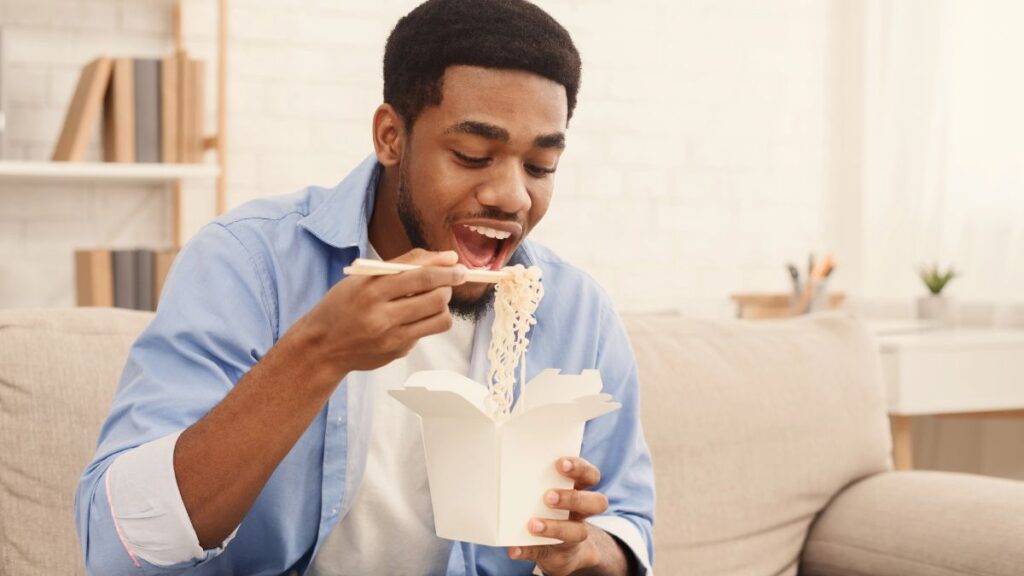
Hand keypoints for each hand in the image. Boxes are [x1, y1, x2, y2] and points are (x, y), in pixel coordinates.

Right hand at [297, 248, 465, 381]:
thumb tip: (447, 258)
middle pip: (436, 298)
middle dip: (447, 286)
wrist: (321, 346)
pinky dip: (425, 321)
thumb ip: (404, 264)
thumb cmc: (343, 305)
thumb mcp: (363, 278)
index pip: (421, 277)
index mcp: (372, 290)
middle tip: (445, 281)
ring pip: (440, 319)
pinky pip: (426, 333)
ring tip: (430, 299)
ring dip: (442, 306)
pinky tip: (409, 318)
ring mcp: (392, 338)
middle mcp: (382, 316)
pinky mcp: (397, 352)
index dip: (446, 270)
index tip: (459, 266)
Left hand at [508, 457, 621, 575]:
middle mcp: (582, 513)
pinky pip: (544, 554)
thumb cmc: (550, 510)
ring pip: (578, 532)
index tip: (560, 463)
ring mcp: (573, 536)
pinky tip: (514, 549)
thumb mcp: (548, 492)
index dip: (580, 468)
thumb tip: (507, 468)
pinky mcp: (558, 555)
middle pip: (596, 502)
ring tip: (533, 525)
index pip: (590, 475)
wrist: (563, 552)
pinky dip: (528, 552)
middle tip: (549, 496)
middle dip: (573, 498)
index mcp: (580, 491)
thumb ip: (538, 480)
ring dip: (555, 527)